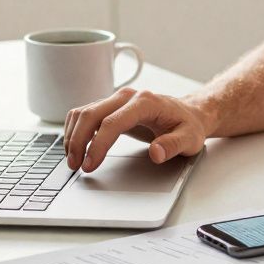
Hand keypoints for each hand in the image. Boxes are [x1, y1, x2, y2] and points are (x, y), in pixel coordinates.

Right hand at [63, 88, 210, 172]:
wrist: (190, 113)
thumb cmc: (189, 125)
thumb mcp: (190, 139)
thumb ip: (174, 146)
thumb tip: (155, 153)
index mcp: (145, 102)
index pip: (112, 122)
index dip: (98, 144)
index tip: (90, 164)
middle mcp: (127, 97)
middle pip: (91, 114)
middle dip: (78, 141)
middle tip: (75, 166)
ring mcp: (117, 100)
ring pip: (84, 113)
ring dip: (73, 136)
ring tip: (73, 160)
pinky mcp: (111, 107)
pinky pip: (86, 114)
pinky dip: (76, 130)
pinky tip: (76, 146)